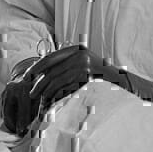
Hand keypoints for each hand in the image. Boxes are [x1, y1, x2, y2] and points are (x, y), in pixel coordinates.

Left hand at [0, 45, 152, 136]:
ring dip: (45, 90)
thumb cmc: (103, 82)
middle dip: (38, 81)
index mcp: (78, 50)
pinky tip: (51, 101)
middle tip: (30, 92)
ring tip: (39, 99)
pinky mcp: (86, 74)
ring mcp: (84, 63)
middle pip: (51, 67)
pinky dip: (56, 94)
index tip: (26, 77)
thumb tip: (44, 78)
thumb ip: (68, 70)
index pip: (51, 57)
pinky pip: (66, 86)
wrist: (126, 86)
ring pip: (56, 77)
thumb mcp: (85, 71)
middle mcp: (80, 53)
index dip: (37, 67)